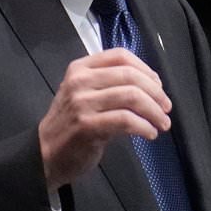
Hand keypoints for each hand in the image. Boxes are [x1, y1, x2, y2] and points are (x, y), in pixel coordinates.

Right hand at [39, 48, 171, 190]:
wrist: (44, 153)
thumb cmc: (70, 124)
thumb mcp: (83, 94)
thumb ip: (109, 84)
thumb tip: (151, 85)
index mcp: (80, 68)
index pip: (121, 56)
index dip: (146, 69)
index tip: (158, 86)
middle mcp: (80, 81)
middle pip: (130, 76)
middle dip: (156, 93)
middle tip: (166, 108)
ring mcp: (82, 103)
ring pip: (132, 97)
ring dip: (154, 111)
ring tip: (162, 123)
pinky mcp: (88, 126)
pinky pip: (126, 121)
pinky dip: (145, 127)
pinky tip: (150, 133)